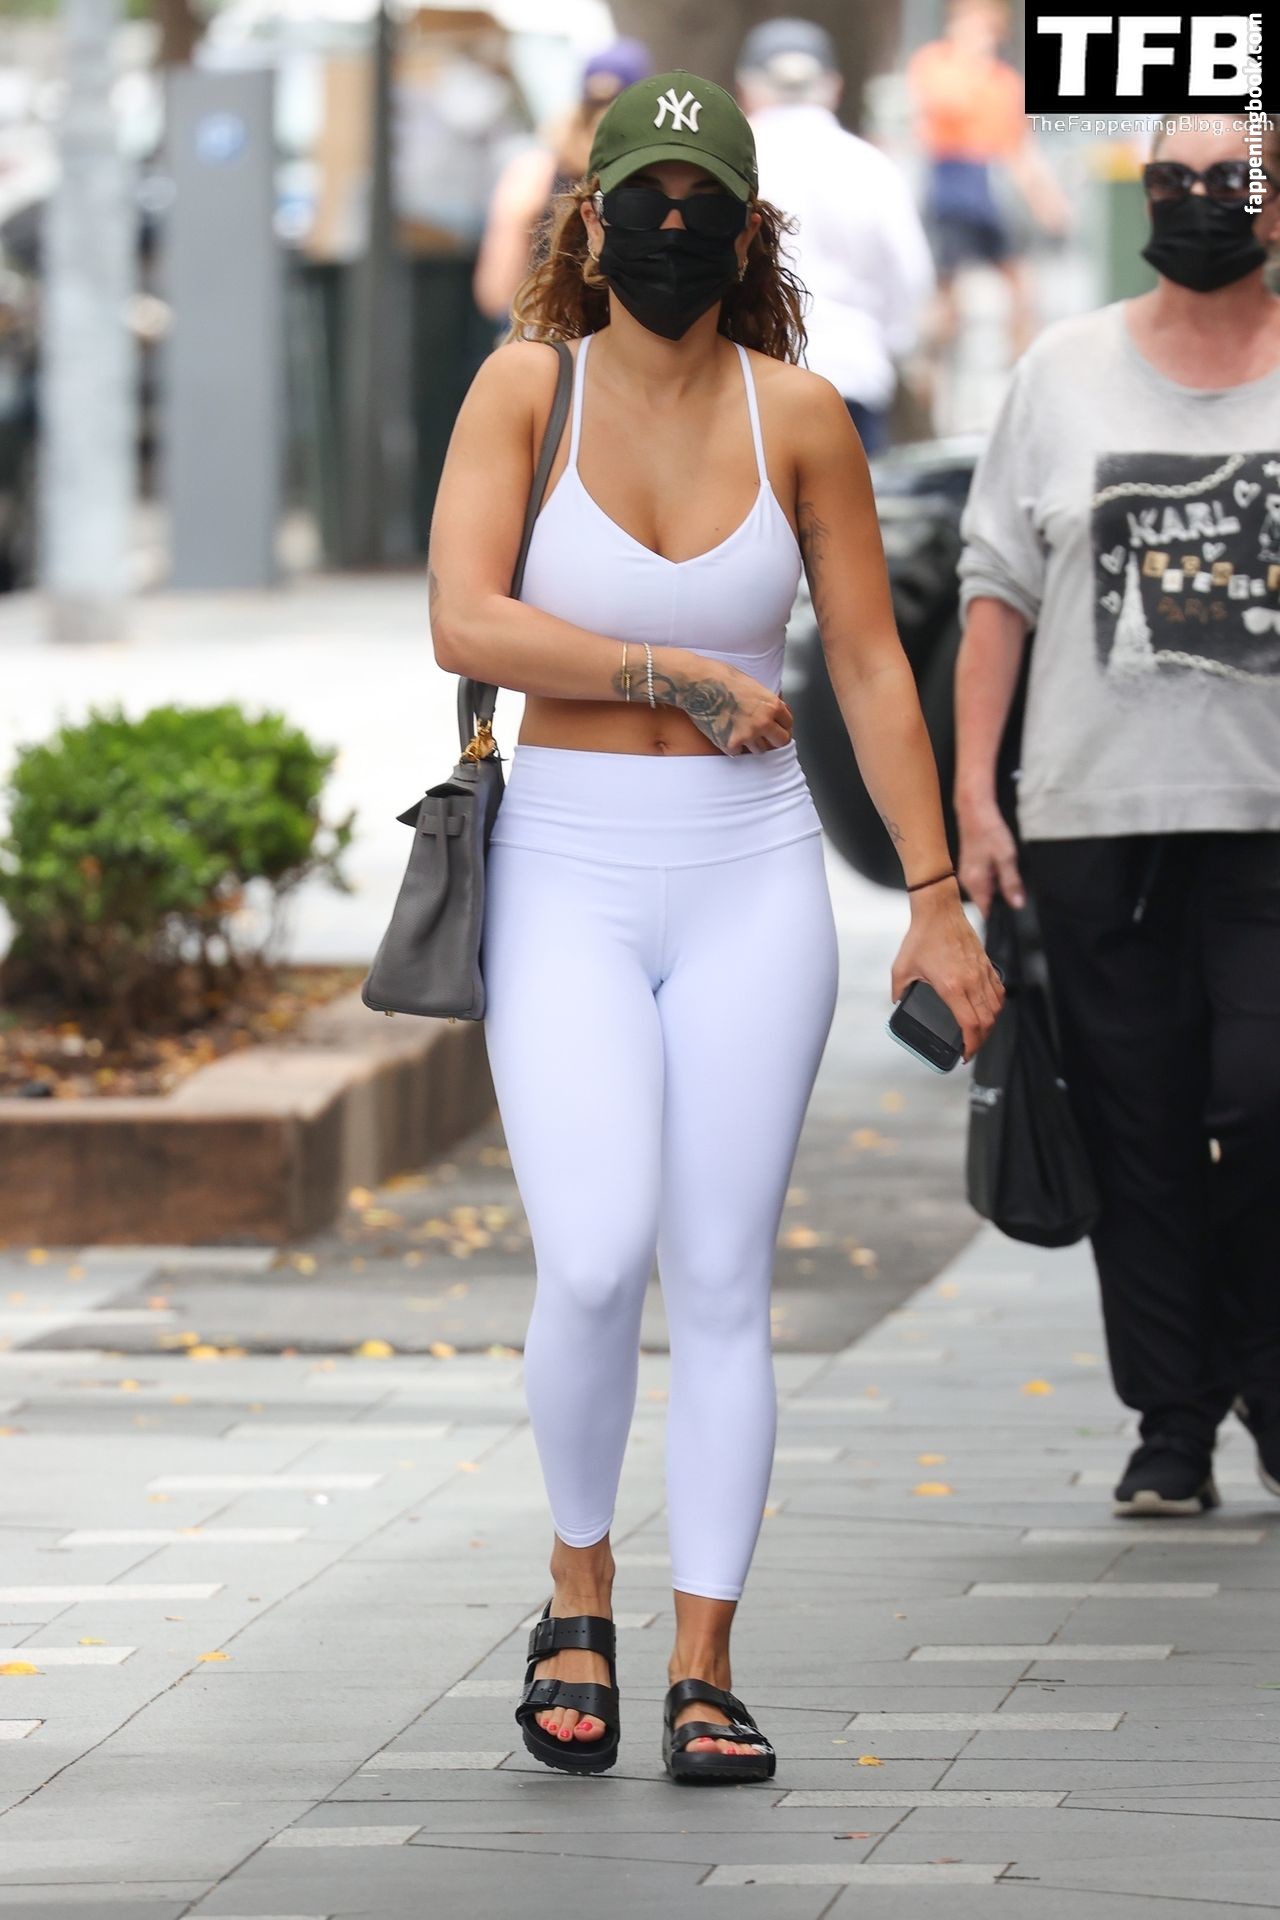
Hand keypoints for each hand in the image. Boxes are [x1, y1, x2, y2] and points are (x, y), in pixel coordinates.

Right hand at [672, 656, 793, 755]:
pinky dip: (733, 746)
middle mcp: (763, 722)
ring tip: (740, 731)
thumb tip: (773, 713)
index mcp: (771, 705)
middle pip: (781, 741)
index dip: (781, 725)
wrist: (698, 683)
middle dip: (773, 738)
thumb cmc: (722, 677)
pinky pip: (738, 752)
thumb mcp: (753, 685)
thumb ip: (766, 702)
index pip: (788, 724)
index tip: (776, 727)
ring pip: (760, 750)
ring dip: (753, 743)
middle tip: (764, 735)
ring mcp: (747, 735)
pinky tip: (726, 733)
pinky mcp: (730, 744)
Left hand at [890, 881, 1004, 1063]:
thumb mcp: (901, 968)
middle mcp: (971, 981)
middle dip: (981, 1041)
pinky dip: (996, 1006)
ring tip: (979, 1033)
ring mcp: (982, 972)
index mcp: (951, 986)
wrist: (939, 910)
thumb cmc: (921, 937)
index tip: (965, 1054)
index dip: (971, 1044)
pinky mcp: (987, 964)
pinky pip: (998, 991)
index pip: (970, 1024)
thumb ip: (898, 991)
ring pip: (996, 1008)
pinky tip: (987, 1011)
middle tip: (971, 1049)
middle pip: (987, 1021)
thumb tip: (898, 1004)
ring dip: (990, 1025)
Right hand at [957, 800, 1024, 917]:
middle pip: (987, 902)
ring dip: (999, 887)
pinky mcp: (971, 868)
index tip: (1013, 914)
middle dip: (1002, 900)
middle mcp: (968, 883)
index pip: (985, 911)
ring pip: (986, 891)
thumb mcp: (1006, 858)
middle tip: (1016, 888)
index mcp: (975, 883)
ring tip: (1008, 872)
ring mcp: (968, 876)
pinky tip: (1002, 867)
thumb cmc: (989, 832)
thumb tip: (1017, 905)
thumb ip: (1011, 883)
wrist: (975, 811)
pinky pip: (984, 881)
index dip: (1000, 915)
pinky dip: (994, 878)